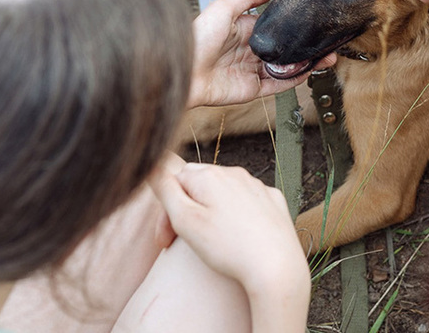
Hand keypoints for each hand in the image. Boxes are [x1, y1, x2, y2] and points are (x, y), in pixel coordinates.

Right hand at [149, 163, 310, 295]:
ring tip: (211, 240)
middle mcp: (235, 173)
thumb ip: (165, 189)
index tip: (166, 240)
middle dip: (187, 209)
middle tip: (182, 242)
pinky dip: (238, 215)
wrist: (276, 266)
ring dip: (212, 211)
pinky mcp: (273, 201)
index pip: (175, 181)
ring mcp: (257, 186)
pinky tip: (238, 235)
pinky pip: (248, 201)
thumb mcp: (185, 219)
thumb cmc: (227, 247)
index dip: (166, 211)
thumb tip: (152, 162)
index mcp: (210, 175)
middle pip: (199, 184)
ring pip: (224, 192)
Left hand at [188, 0, 336, 107]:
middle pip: (285, 50)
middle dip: (306, 47)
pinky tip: (309, 71)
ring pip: (286, 68)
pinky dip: (295, 79)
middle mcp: (251, 51)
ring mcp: (253, 71)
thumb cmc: (198, 37)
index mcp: (244, 32)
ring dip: (307, 63)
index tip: (312, 20)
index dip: (293, 26)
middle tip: (326, 42)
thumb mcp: (223, 8)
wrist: (186, 68)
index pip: (276, 29)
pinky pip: (279, 84)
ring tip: (326, 57)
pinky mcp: (253, 89)